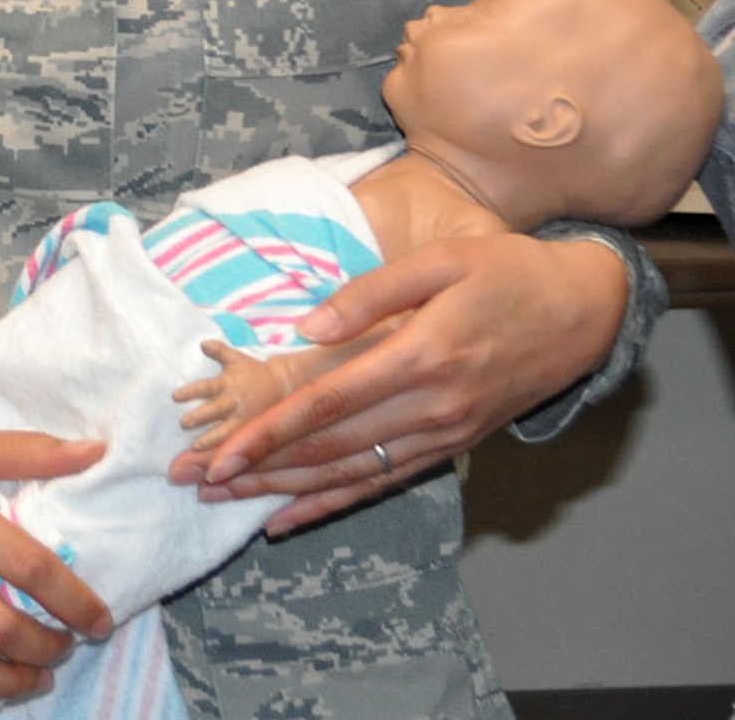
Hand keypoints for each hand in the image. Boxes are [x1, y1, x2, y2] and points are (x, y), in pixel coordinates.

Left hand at [172, 338, 287, 454]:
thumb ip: (219, 351)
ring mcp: (244, 419)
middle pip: (214, 411)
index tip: (174, 396)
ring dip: (210, 440)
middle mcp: (235, 402)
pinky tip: (215, 463)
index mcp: (229, 383)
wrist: (284, 387)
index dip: (191, 391)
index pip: (206, 387)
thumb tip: (202, 343)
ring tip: (194, 447)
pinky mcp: (252, 432)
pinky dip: (227, 453)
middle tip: (182, 423)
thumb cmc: (253, 372)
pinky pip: (239, 444)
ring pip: (226, 431)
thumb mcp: (237, 359)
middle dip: (198, 418)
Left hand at [188, 234, 626, 533]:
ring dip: (284, 489)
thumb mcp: (440, 260)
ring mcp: (444, 433)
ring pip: (351, 472)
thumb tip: (308, 329)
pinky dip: (333, 502)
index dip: (270, 431)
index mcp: (422, 355)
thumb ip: (371, 293)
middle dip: (258, 467)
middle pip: (329, 447)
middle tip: (194, 478)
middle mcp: (432, 406)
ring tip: (225, 498)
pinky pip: (383, 481)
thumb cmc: (505, 273)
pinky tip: (287, 516)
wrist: (583, 312)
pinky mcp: (452, 444)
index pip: (329, 402)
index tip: (221, 451)